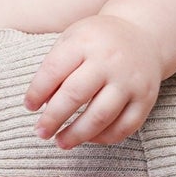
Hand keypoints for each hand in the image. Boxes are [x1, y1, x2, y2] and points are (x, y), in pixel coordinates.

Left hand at [25, 13, 161, 148]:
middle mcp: (110, 61)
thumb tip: (43, 106)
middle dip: (53, 119)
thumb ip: (55, 68)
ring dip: (76, 135)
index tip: (30, 107)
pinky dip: (104, 138)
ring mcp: (130, 81)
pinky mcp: (146, 99)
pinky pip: (124, 127)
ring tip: (61, 142)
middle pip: (75, 95)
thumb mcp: (73, 40)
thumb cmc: (98, 42)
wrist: (143, 34)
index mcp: (85, 42)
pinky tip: (89, 138)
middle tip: (41, 132)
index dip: (37, 93)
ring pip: (100, 117)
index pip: (54, 70)